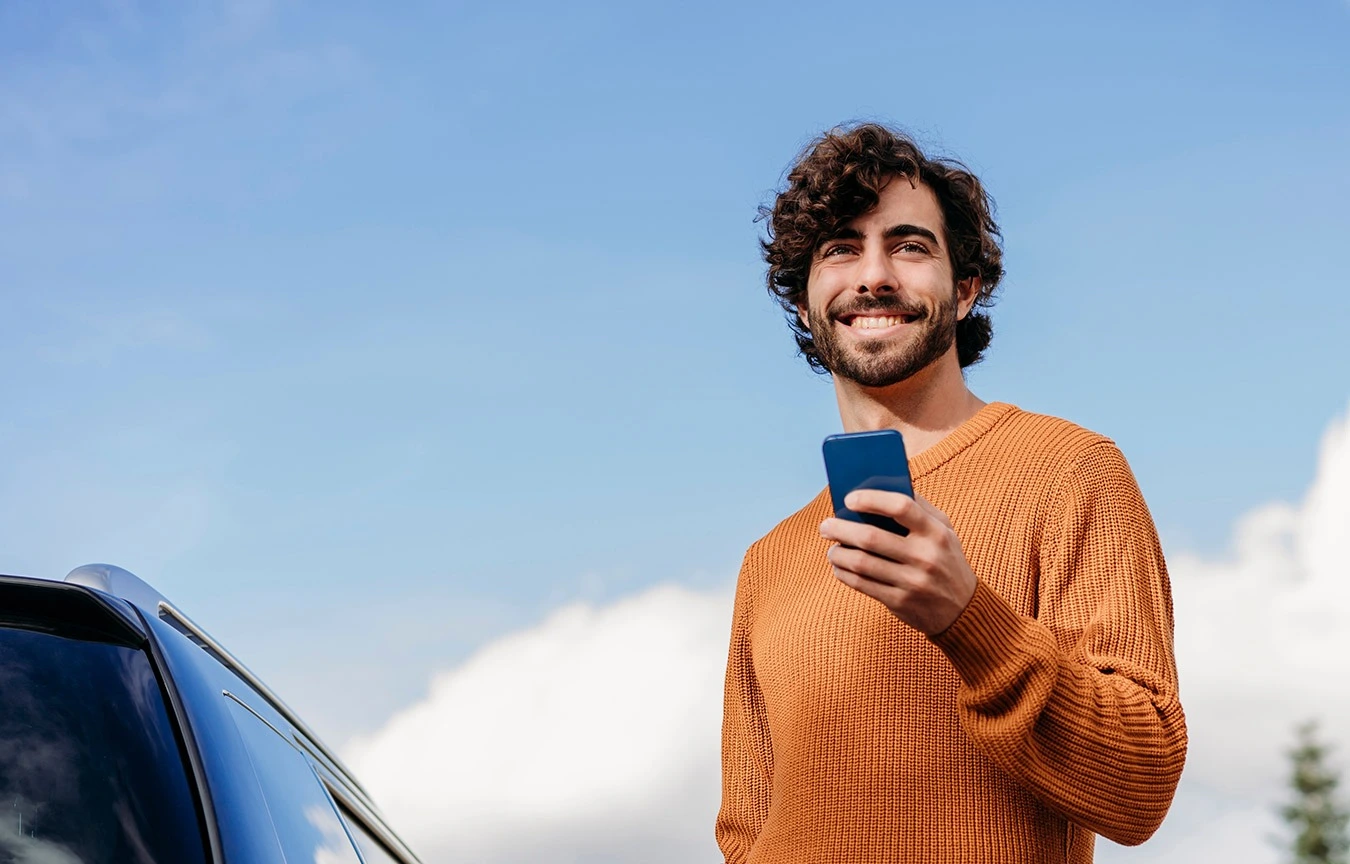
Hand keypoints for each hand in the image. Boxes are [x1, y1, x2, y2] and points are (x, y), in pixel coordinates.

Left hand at [819, 489, 976, 635]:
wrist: (964, 609)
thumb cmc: (946, 559)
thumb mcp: (944, 530)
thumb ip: (918, 507)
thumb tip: (878, 486)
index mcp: (936, 532)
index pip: (901, 506)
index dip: (871, 500)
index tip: (849, 499)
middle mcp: (925, 557)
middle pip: (871, 538)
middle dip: (840, 529)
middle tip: (825, 525)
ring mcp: (912, 582)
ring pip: (861, 563)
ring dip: (838, 553)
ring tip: (831, 547)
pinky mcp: (900, 602)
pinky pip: (861, 584)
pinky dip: (843, 573)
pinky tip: (839, 566)